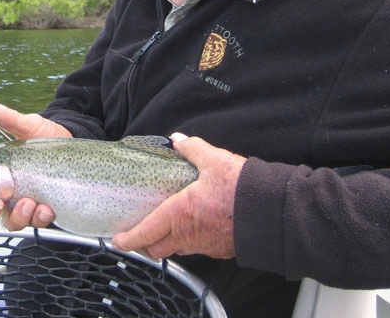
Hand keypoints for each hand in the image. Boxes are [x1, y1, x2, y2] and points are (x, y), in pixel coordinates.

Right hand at [0, 100, 70, 229]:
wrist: (72, 139)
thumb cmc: (46, 135)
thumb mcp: (29, 126)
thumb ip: (9, 119)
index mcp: (3, 179)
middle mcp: (15, 194)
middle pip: (2, 215)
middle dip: (8, 214)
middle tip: (18, 203)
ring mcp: (33, 203)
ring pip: (21, 221)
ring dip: (25, 217)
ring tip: (36, 204)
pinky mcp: (50, 208)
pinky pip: (41, 222)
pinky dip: (43, 218)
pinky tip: (49, 209)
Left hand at [112, 133, 245, 259]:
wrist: (271, 212)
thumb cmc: (240, 189)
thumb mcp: (214, 160)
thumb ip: (193, 149)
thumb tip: (178, 139)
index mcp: (179, 214)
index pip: (146, 232)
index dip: (129, 239)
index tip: (118, 241)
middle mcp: (188, 234)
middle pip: (158, 248)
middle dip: (146, 243)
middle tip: (140, 233)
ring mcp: (204, 245)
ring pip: (178, 248)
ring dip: (169, 241)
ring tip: (166, 227)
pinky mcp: (220, 249)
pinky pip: (198, 247)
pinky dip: (191, 240)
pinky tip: (195, 226)